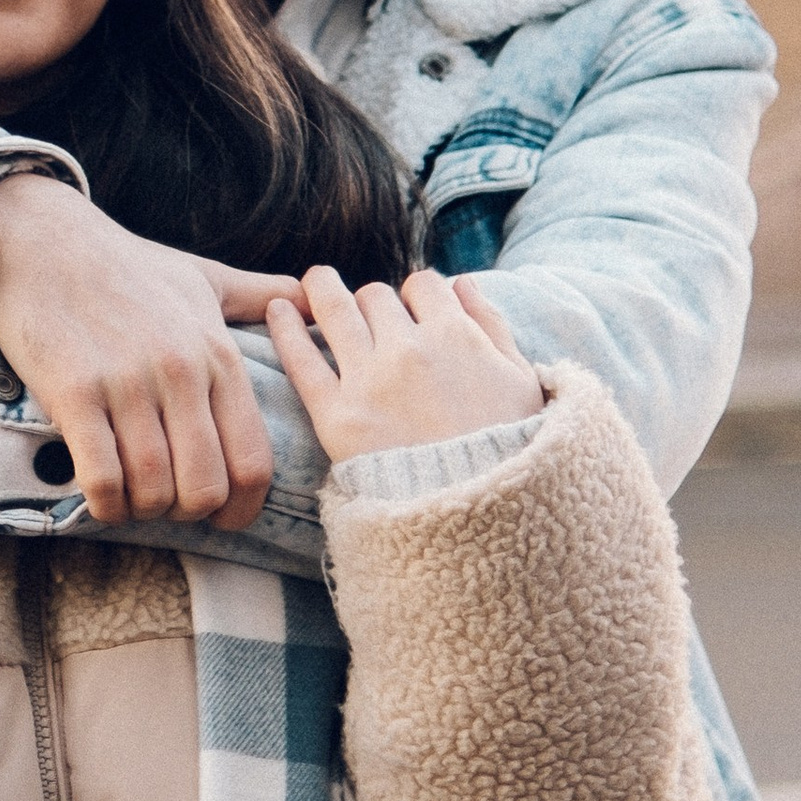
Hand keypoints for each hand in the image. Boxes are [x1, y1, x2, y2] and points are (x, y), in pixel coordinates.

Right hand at [0, 174, 295, 530]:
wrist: (43, 241)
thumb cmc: (126, 265)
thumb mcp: (203, 277)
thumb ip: (260, 295)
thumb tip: (313, 294)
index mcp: (218, 355)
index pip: (252, 460)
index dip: (243, 508)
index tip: (224, 518)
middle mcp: (181, 373)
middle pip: (204, 487)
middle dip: (187, 513)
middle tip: (167, 504)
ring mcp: (127, 384)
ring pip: (153, 489)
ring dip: (143, 510)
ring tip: (131, 498)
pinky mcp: (74, 393)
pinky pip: (101, 478)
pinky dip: (104, 503)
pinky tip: (100, 494)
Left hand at [267, 267, 541, 465]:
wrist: (479, 518)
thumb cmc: (509, 453)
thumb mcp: (523, 383)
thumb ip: (493, 326)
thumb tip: (464, 283)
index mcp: (456, 336)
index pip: (425, 285)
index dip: (418, 294)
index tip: (413, 310)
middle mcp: (409, 348)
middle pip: (377, 297)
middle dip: (375, 303)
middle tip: (370, 318)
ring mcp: (369, 380)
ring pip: (337, 311)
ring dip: (323, 291)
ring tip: (314, 284)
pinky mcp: (336, 416)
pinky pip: (301, 359)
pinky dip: (285, 328)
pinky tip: (277, 309)